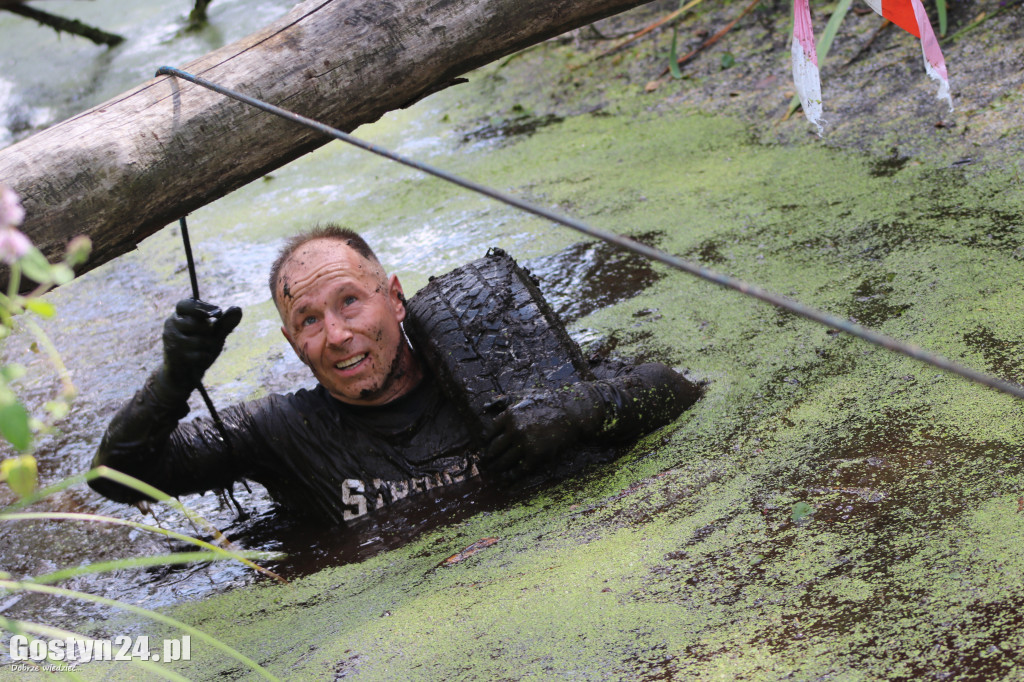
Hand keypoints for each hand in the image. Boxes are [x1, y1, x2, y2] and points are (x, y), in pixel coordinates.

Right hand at [161, 298, 241, 390]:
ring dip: (208, 346)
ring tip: (203, 349)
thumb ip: (225, 322)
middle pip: (196, 323)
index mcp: (179, 315)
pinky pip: (198, 355)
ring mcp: (171, 340)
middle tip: (207, 336)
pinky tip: (200, 359)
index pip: (185, 304)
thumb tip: (238, 309)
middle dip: (208, 331)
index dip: (202, 307)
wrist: (186, 373)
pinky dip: (205, 357)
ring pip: (199, 340)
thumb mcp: (214, 334)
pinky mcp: (173, 356)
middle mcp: (171, 325)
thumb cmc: (200, 348)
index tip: (219, 313)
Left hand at [482, 385, 603, 476]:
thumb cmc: (548, 402)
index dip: (486, 441)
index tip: (485, 446)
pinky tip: (508, 478)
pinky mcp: (537, 455)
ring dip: (497, 468)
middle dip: (488, 457)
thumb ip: (503, 400)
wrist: (572, 412)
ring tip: (494, 471)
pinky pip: (520, 469)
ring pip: (504, 461)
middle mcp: (515, 429)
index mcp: (510, 414)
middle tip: (485, 462)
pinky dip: (512, 476)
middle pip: (494, 448)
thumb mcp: (524, 395)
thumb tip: (485, 405)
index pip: (490, 432)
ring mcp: (526, 443)